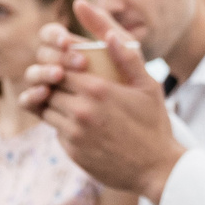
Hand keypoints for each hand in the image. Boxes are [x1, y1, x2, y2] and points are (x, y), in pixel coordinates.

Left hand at [27, 6, 183, 197]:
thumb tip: (110, 34)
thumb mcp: (148, 87)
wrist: (156, 169)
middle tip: (68, 84)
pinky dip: (62, 126)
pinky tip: (81, 126)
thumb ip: (128, 58)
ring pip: (48, 110)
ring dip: (55, 105)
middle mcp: (81, 110)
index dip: (62, 66)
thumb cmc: (155, 124)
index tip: (71, 67)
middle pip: (50, 88)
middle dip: (55, 84)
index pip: (60, 68)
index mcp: (97, 89)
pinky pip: (56, 132)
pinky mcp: (72, 152)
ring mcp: (74, 133)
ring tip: (73, 103)